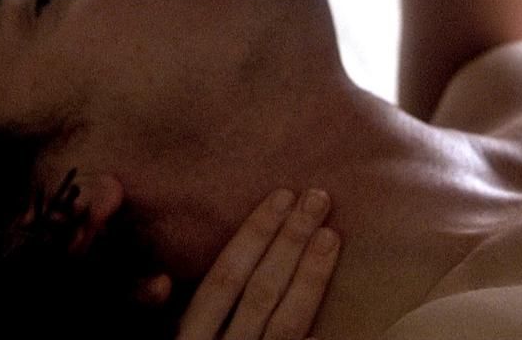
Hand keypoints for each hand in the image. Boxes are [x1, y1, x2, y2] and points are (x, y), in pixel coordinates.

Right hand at [176, 189, 339, 339]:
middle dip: (290, 242)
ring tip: (330, 235)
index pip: (224, 277)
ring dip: (311, 277)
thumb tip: (183, 269)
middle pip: (261, 291)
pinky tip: (338, 309)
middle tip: (317, 199)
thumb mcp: (182, 333)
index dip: (254, 235)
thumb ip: (195, 307)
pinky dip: (318, 335)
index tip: (283, 196)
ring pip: (287, 322)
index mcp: (191, 333)